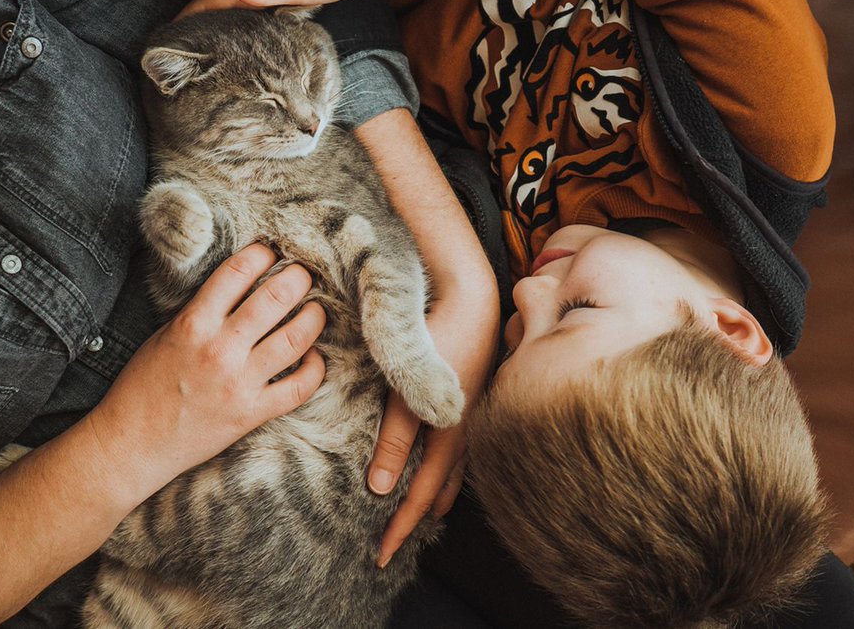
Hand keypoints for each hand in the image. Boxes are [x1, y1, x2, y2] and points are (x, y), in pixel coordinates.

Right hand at [88, 244, 326, 500]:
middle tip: (305, 274)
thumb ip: (202, 311)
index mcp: (193, 323)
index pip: (237, 271)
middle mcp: (220, 349)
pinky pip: (299, 387)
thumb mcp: (164, 334)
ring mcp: (239, 382)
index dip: (262, 253)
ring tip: (316, 310)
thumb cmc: (143, 386)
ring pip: (295, 338)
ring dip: (313, 318)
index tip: (272, 251)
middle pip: (275, 298)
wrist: (132, 444)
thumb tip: (240, 287)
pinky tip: (313, 357)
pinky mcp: (252, 413)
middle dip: (298, 278)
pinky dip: (314, 368)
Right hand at [177, 0, 436, 18]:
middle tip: (178, 40)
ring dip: (217, 18)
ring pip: (236, 5)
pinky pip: (256, 8)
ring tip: (203, 38)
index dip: (189, 16)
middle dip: (196, 18)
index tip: (168, 33)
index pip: (213, 1)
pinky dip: (242, 17)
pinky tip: (248, 30)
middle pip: (219, 3)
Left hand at [368, 300, 496, 566]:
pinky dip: (443, 466)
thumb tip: (380, 489)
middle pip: (439, 488)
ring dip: (433, 492)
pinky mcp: (468, 397)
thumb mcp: (408, 389)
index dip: (399, 528)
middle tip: (396, 539)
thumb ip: (396, 437)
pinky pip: (457, 446)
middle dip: (418, 516)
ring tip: (421, 510)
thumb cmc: (438, 337)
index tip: (380, 557)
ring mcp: (471, 415)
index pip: (419, 497)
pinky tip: (438, 459)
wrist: (474, 297)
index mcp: (449, 437)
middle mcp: (464, 433)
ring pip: (452, 469)